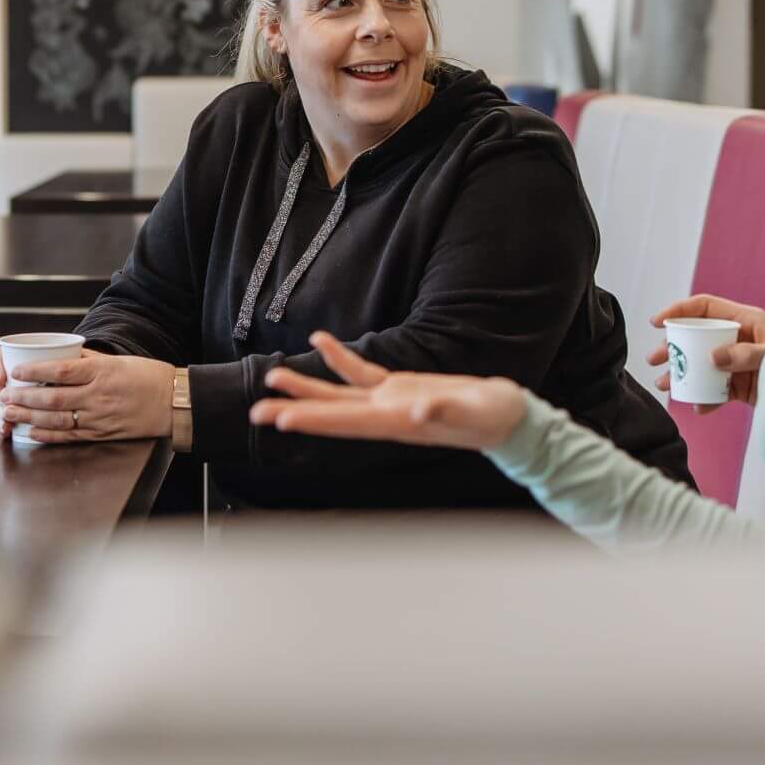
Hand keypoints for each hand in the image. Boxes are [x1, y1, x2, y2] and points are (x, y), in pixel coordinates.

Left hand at [0, 349, 174, 443]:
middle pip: (53, 399)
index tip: (16, 372)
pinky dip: (48, 435)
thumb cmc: (148, 377)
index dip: (34, 372)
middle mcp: (98, 396)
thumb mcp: (117, 360)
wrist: (173, 402)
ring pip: (57, 420)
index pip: (60, 372)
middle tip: (3, 397)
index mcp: (101, 372)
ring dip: (29, 418)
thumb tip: (59, 356)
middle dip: (23, 399)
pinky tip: (32, 432)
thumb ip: (87, 360)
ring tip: (9, 414)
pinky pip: (70, 436)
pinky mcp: (102, 434)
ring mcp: (99, 418)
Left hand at [246, 331, 527, 452]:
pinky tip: (320, 342)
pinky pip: (362, 373)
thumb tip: (416, 413)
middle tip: (255, 411)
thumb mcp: (473, 412)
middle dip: (293, 411)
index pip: (346, 422)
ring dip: (307, 388)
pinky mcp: (399, 387)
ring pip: (339, 396)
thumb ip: (443, 412)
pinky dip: (340, 359)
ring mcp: (389, 402)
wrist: (509, 418)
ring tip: (272, 377)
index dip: (314, 420)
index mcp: (396, 423)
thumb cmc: (493, 417)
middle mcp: (385, 416)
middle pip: (330, 414)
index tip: (281, 421)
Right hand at [645, 294, 764, 412]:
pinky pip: (715, 388)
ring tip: (664, 385)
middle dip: (672, 348)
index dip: (679, 310)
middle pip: (696, 336)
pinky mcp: (740, 385)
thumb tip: (713, 357)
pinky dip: (705, 398)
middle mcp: (738, 338)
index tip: (658, 322)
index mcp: (745, 320)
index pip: (704, 306)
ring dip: (681, 374)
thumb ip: (745, 354)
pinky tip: (699, 407)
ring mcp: (737, 362)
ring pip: (701, 364)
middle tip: (654, 359)